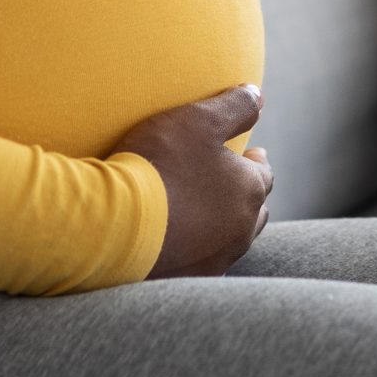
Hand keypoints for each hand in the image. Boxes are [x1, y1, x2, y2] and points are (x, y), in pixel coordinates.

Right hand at [114, 83, 274, 279]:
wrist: (114, 225)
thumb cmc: (159, 164)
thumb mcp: (198, 119)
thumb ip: (235, 106)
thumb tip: (258, 95)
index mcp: (249, 191)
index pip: (263, 174)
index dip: (254, 163)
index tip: (247, 156)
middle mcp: (240, 231)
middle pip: (253, 212)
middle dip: (245, 196)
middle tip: (230, 184)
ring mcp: (215, 260)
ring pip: (230, 241)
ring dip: (223, 225)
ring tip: (206, 213)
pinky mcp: (187, 281)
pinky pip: (201, 264)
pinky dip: (196, 250)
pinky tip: (180, 242)